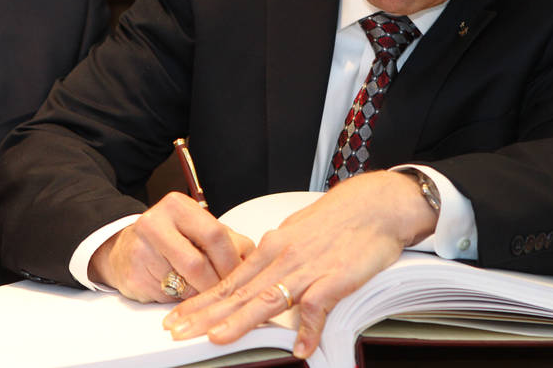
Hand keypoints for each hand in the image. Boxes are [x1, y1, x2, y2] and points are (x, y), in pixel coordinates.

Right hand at [88, 192, 254, 302]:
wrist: (124, 248)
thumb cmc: (170, 239)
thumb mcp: (199, 230)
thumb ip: (230, 241)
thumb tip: (257, 262)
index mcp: (178, 206)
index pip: (214, 234)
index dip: (231, 261)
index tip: (242, 276)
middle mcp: (155, 223)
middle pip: (197, 263)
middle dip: (216, 284)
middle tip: (227, 293)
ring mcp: (140, 250)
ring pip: (183, 285)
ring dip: (200, 294)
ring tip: (205, 292)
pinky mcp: (132, 276)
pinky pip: (167, 297)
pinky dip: (181, 301)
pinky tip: (180, 292)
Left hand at [163, 170, 436, 357]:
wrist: (373, 205)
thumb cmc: (337, 219)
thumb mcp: (295, 234)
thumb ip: (275, 258)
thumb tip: (258, 276)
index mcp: (271, 248)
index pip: (229, 280)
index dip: (202, 301)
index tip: (179, 317)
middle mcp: (282, 258)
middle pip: (239, 292)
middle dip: (206, 315)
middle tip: (178, 331)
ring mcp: (307, 268)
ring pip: (268, 297)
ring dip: (241, 320)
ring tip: (218, 339)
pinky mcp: (334, 277)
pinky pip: (317, 306)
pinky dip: (308, 328)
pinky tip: (300, 348)